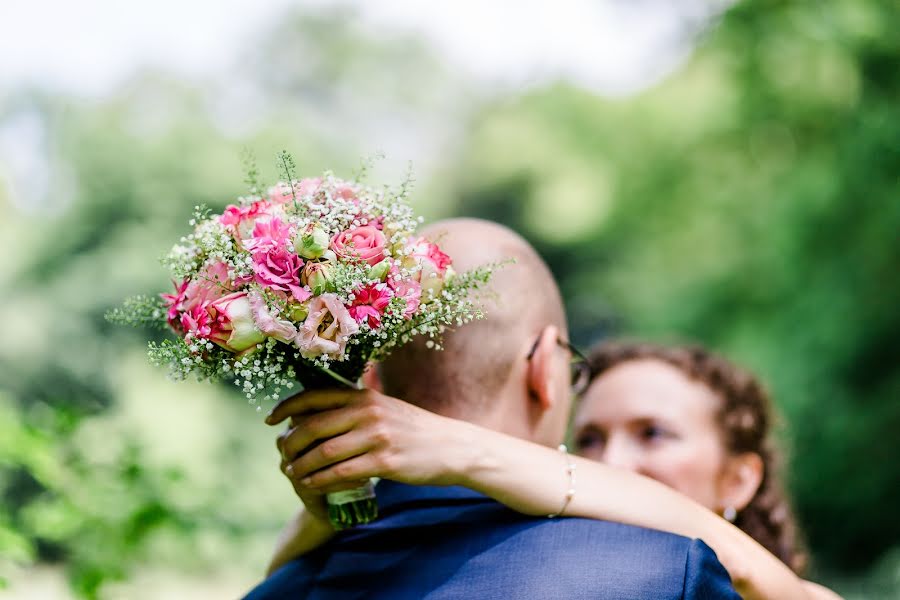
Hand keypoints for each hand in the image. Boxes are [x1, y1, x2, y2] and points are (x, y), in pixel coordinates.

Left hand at [266, 388, 472, 490]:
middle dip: (290, 443)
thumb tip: (316, 411)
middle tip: (282, 456)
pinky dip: (321, 480)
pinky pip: (342, 473)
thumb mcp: (384, 407)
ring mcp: (377, 437)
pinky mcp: (385, 462)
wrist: (451, 447)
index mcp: (364, 395)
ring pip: (324, 452)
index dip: (286, 408)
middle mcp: (368, 412)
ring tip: (292, 474)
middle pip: (313, 426)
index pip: (314, 396)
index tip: (270, 421)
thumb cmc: (413, 429)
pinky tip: (313, 485)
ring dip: (302, 466)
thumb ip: (355, 406)